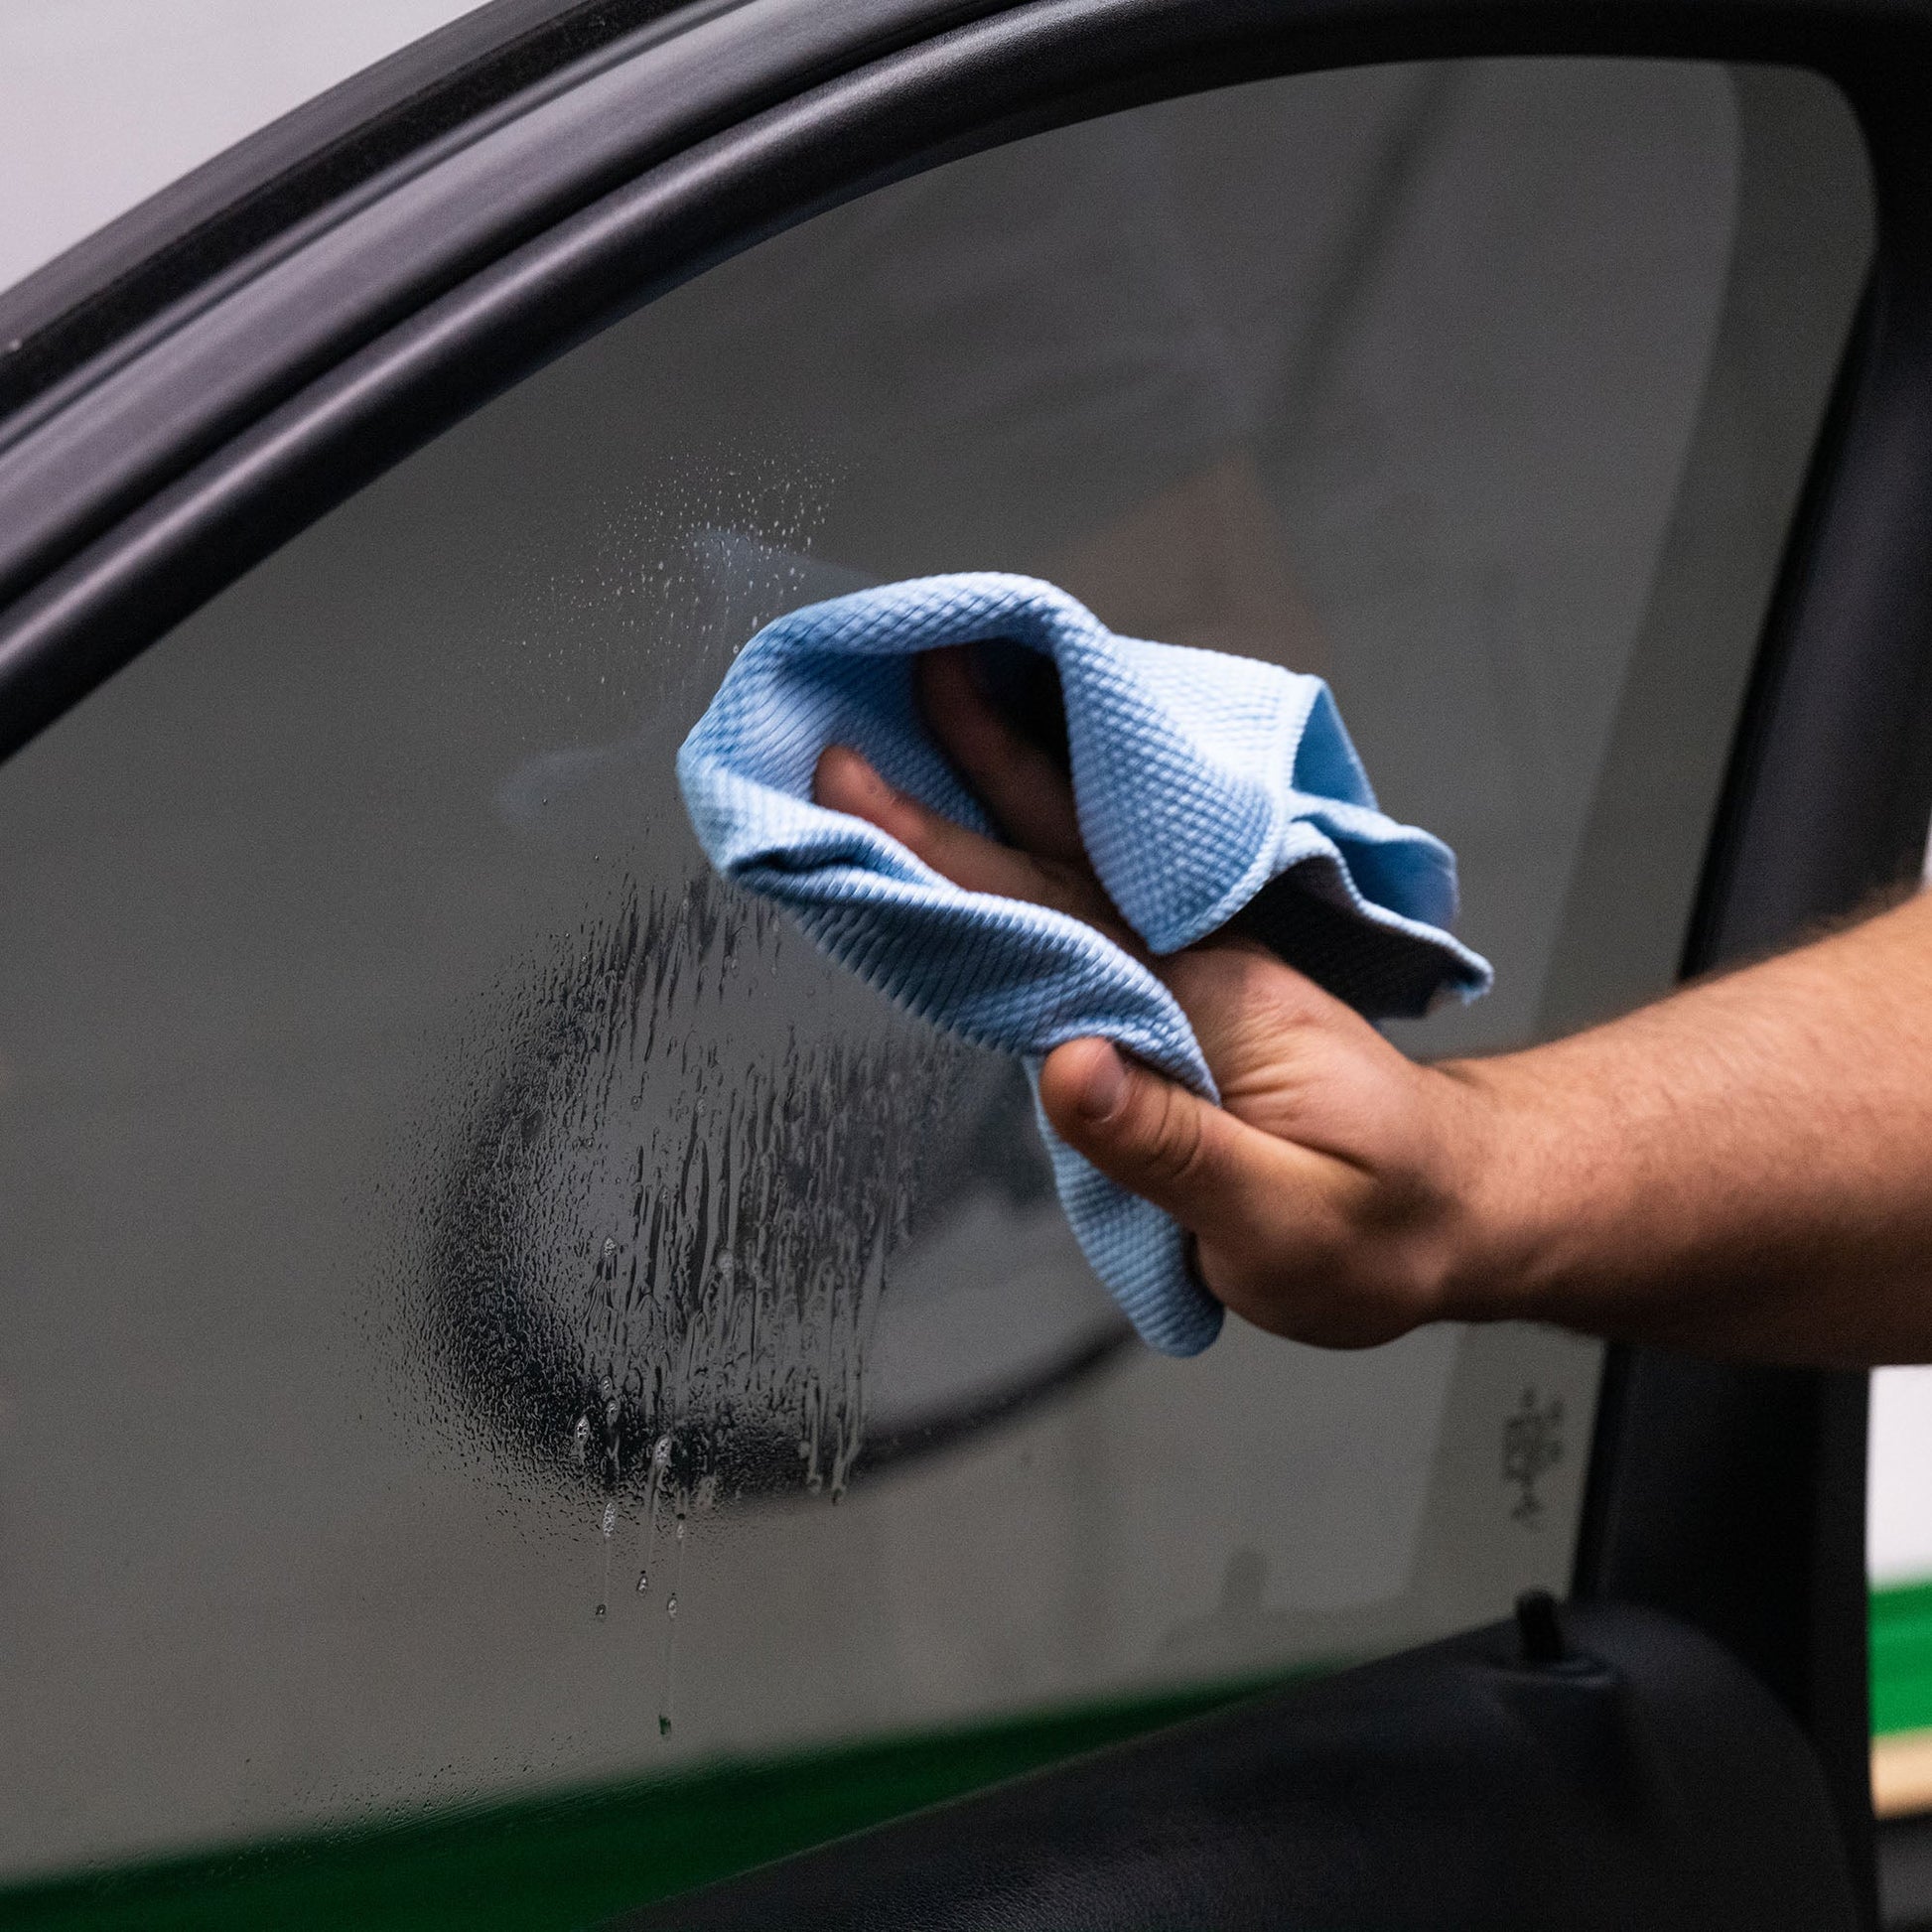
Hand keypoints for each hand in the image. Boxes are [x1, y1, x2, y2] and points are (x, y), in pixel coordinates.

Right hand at [812, 646, 1514, 1348]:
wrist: (1464, 1213)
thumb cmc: (1385, 1227)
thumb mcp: (1283, 1220)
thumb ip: (1169, 1143)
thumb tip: (1065, 1067)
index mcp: (1207, 1000)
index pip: (1050, 909)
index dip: (944, 849)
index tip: (859, 788)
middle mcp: (1196, 968)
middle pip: (1058, 854)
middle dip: (967, 769)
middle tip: (880, 696)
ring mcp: (1195, 978)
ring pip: (1078, 867)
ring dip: (1003, 788)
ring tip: (936, 710)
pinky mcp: (1191, 1002)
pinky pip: (1098, 910)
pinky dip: (1041, 853)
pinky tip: (1007, 827)